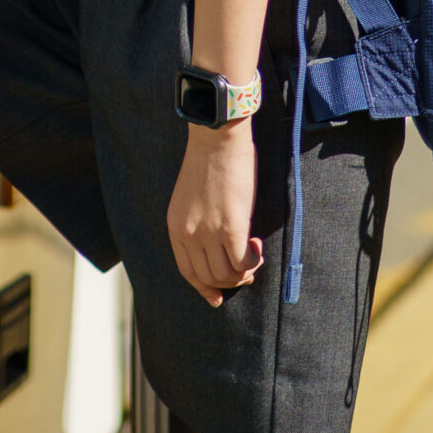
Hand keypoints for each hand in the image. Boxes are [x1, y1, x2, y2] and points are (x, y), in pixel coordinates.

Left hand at [166, 121, 263, 306]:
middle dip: (231, 280)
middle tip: (248, 268)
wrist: (216, 136)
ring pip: (227, 275)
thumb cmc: (209, 159)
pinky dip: (253, 261)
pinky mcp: (230, 228)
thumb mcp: (191, 197)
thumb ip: (198, 223)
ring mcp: (208, 233)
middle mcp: (188, 234)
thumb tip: (219, 248)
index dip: (204, 288)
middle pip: (209, 278)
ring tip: (253, 252)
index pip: (187, 272)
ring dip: (245, 270)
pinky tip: (256, 245)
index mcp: (175, 226)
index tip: (217, 296)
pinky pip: (243, 262)